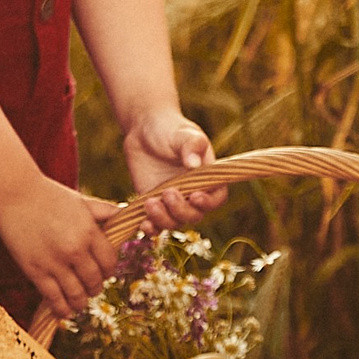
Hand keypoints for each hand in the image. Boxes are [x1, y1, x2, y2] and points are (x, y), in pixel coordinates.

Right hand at [0, 175, 119, 317]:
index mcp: (89, 232)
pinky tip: (64, 311)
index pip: (109, 262)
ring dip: (80, 302)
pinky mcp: (35, 271)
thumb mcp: (82, 201)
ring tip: (79, 302)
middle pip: (94, 281)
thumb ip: (105, 211)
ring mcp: (55, 262)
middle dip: (95, 287)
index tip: (104, 273)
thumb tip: (126, 214)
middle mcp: (75, 249)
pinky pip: (53, 298)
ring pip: (76, 295)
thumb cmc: (49, 196)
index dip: (109, 271)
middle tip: (91, 288)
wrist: (14, 194)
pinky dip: (62, 309)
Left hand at [124, 108, 224, 228]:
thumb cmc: (170, 128)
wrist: (144, 129)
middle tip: (167, 192)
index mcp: (207, 178)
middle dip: (181, 210)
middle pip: (194, 215)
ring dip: (163, 219)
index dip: (208, 203)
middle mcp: (192, 194)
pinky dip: (151, 229)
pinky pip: (155, 225)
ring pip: (174, 223)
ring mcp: (172, 202)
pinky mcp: (154, 206)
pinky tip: (143, 223)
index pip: (216, 198)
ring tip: (150, 203)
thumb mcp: (183, 133)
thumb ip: (191, 146)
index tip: (194, 196)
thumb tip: (193, 164)